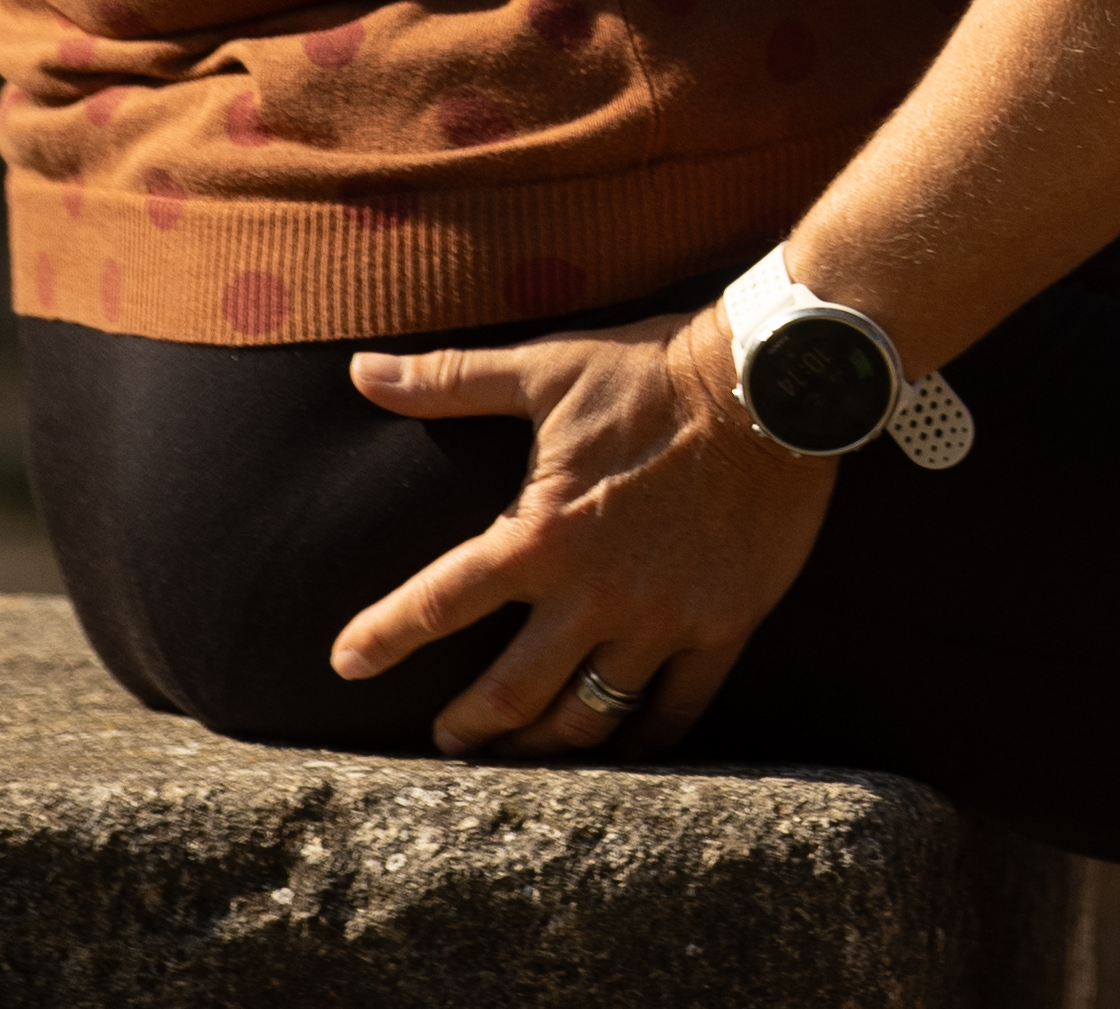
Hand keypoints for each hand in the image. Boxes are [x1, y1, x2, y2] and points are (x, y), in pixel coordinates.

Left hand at [330, 307, 838, 759]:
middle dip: (470, 728)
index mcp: (541, 535)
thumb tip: (360, 371)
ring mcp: (661, 619)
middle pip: (511, 694)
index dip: (382, 638)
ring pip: (589, 717)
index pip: (438, 605)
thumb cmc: (654, 371)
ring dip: (545, 746)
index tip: (346, 664)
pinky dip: (646, 739)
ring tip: (524, 751)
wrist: (774, 383)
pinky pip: (677, 709)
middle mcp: (595, 594)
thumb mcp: (548, 369)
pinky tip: (626, 746)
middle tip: (450, 740)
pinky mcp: (721, 625)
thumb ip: (451, 381)